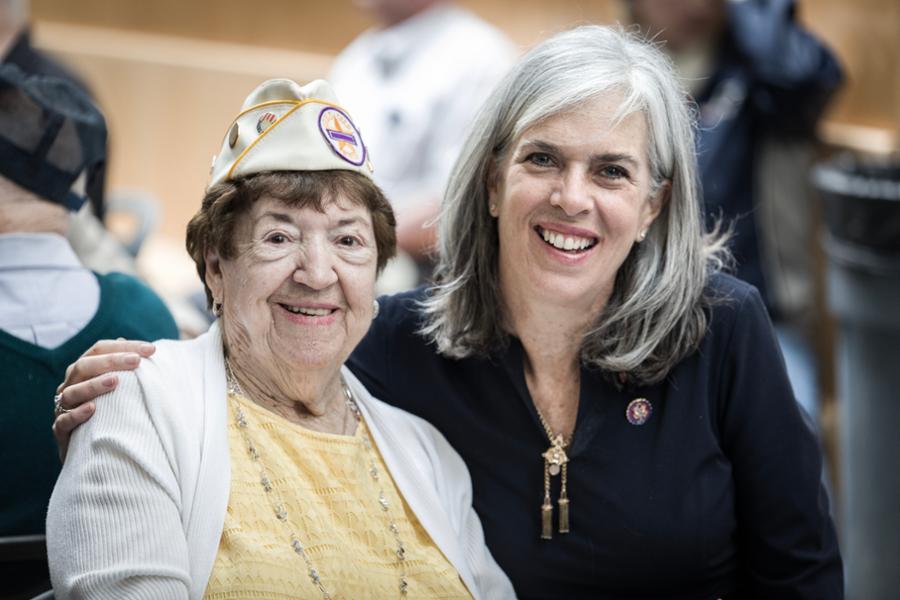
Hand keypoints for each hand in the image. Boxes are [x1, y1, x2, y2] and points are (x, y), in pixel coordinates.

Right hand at [53, 339, 155, 461]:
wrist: (93, 452)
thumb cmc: (110, 412)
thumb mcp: (120, 390)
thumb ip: (127, 370)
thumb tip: (143, 351)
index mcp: (83, 371)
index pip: (99, 350)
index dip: (123, 347)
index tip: (151, 350)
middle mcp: (70, 385)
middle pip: (84, 366)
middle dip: (111, 361)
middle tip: (136, 361)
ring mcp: (63, 408)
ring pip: (72, 392)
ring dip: (93, 385)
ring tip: (115, 381)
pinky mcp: (61, 431)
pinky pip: (64, 421)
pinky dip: (77, 414)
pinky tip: (93, 409)